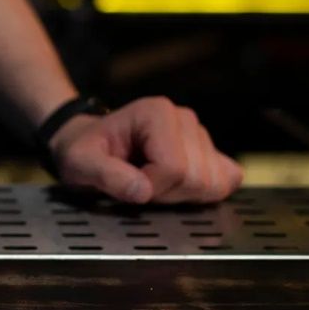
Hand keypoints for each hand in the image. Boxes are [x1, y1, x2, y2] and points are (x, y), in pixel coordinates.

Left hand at [48, 97, 242, 203]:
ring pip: (213, 184)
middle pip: (197, 178)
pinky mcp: (211, 152)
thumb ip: (106, 175)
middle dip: (166, 194)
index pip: (174, 167)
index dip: (151, 188)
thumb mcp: (81, 162)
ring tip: (153, 182)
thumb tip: (141, 191)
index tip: (129, 183)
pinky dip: (203, 194)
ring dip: (181, 195)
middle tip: (139, 184)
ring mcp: (201, 135)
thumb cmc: (86, 150)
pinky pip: (227, 181)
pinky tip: (175, 187)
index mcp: (156, 113)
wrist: (92, 145)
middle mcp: (184, 119)